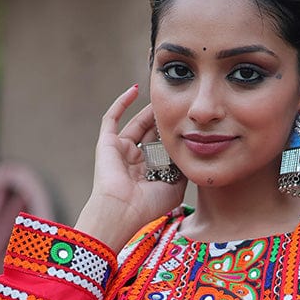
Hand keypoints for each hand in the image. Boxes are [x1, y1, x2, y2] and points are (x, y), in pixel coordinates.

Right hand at [75, 85, 185, 250]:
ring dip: (150, 112)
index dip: (175, 137)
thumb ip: (183, 169)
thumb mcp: (176, 188)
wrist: (122, 209)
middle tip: (180, 107)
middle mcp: (135, 161)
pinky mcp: (107, 143)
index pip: (164, 149)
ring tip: (164, 99)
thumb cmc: (149, 204)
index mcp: (150, 173)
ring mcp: (120, 151)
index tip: (190, 125)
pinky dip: (122, 102)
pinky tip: (136, 89)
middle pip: (152, 134)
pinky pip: (112, 117)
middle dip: (164, 122)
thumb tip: (192, 151)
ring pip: (137, 124)